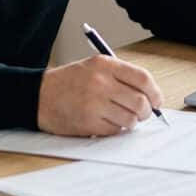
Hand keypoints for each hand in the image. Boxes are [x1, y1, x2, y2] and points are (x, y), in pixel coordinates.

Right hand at [37, 54, 163, 136]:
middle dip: (147, 111)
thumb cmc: (70, 82)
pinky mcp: (89, 122)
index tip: (156, 100)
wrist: (39, 95)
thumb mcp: (94, 67)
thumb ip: (121, 77)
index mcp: (105, 65)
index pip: (143, 78)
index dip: (155, 92)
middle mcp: (101, 83)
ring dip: (132, 121)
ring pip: (131, 118)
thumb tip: (151, 95)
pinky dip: (117, 128)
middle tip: (143, 113)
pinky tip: (108, 122)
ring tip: (123, 117)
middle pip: (140, 101)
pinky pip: (116, 130)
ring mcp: (94, 104)